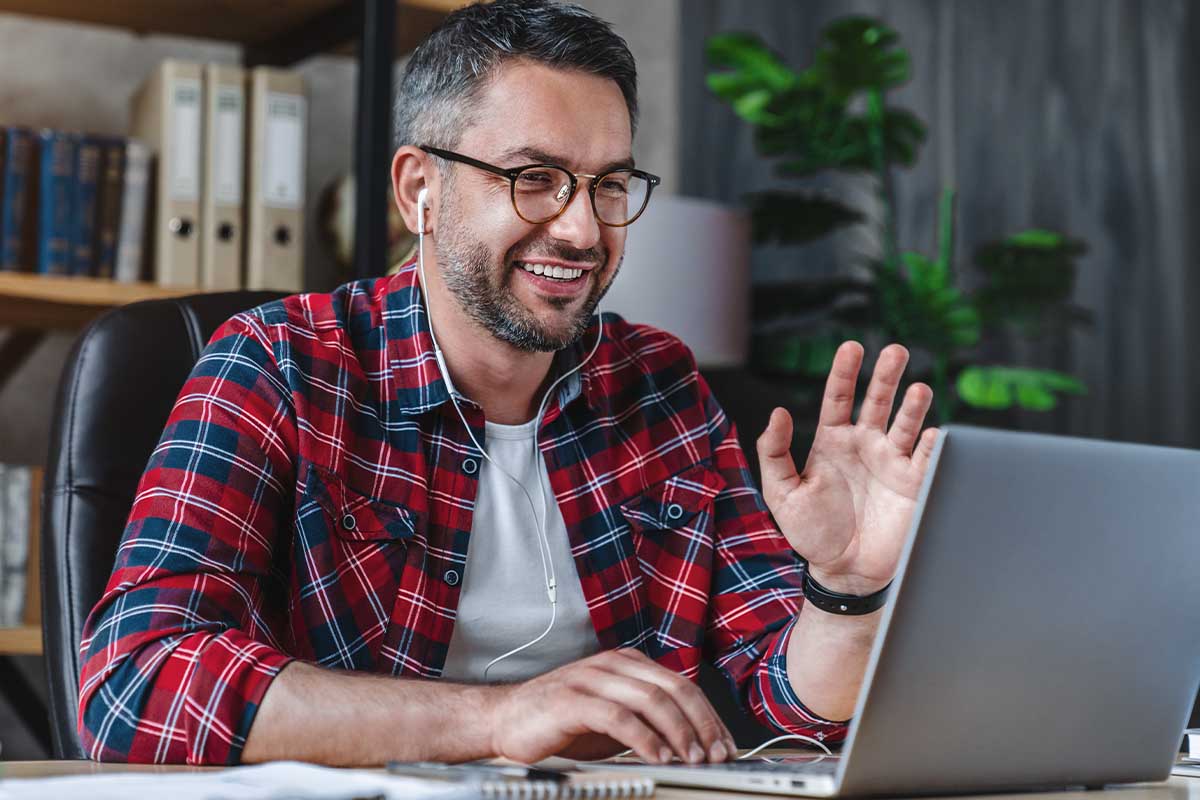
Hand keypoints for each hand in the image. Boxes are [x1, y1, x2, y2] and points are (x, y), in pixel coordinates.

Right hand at [488, 649, 735, 764]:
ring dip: (679, 732)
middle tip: (716, 754)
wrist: (505, 719)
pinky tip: (657, 757)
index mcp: (626, 664)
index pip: (681, 684)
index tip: (724, 744)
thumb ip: (646, 720)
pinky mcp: (572, 700)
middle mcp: (612, 664)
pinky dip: (644, 739)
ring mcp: (591, 678)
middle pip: (673, 688)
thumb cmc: (559, 722)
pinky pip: (619, 717)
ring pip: (651, 699)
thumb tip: (691, 743)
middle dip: (701, 724)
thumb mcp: (612, 718)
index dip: (708, 715)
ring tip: (692, 758)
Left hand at [756, 342, 937, 595]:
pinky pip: (927, 458)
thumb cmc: (810, 533)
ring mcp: (891, 462)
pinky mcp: (914, 485)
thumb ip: (775, 452)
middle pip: (878, 400)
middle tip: (896, 351)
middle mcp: (865, 445)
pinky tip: (933, 432)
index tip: (852, 348)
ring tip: (918, 388)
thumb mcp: (781, 493)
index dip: (845, 372)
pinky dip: (933, 444)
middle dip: (887, 375)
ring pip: (906, 423)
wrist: (843, 572)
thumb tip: (778, 412)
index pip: (839, 398)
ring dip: (913, 405)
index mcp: (832, 441)